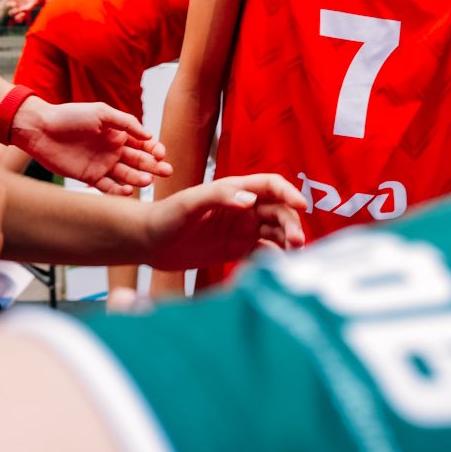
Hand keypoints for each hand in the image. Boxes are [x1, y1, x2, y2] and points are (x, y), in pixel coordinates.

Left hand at [0, 0, 51, 23]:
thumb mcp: (34, 2)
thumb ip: (28, 8)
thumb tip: (21, 11)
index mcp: (24, 9)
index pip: (18, 18)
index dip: (18, 18)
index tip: (22, 14)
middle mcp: (19, 5)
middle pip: (11, 13)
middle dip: (13, 12)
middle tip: (17, 9)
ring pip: (7, 5)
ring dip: (10, 5)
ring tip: (15, 4)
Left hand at [11, 99, 171, 194]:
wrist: (41, 129)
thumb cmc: (70, 116)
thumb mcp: (101, 113)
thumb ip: (126, 123)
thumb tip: (149, 135)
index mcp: (117, 133)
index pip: (142, 144)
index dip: (154, 149)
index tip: (161, 154)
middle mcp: (112, 150)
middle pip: (138, 161)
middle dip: (153, 166)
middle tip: (166, 172)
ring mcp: (102, 164)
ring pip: (126, 175)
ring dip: (138, 178)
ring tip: (147, 181)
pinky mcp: (89, 177)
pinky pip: (108, 187)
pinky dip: (118, 190)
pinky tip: (127, 191)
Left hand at [141, 173, 306, 270]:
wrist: (149, 242)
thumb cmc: (165, 216)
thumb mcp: (190, 203)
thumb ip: (219, 197)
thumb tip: (250, 201)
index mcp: (233, 189)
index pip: (270, 185)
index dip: (288, 192)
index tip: (301, 206)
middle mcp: (242, 208)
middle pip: (278, 211)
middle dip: (290, 223)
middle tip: (295, 242)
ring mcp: (240, 230)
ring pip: (275, 233)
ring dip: (287, 241)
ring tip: (292, 254)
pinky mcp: (236, 250)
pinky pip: (263, 253)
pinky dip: (274, 258)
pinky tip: (276, 265)